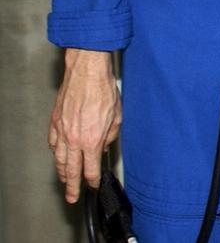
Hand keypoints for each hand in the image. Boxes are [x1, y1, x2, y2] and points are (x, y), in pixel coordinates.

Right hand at [49, 49, 120, 203]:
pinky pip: (53, 143)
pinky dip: (56, 153)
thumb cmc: (103, 90)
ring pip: (59, 159)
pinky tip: (59, 157)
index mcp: (91, 139)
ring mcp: (62, 131)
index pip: (90, 169)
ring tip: (65, 181)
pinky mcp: (55, 122)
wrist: (86, 73)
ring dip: (62, 172)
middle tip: (72, 197)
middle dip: (72, 186)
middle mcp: (74, 139)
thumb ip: (110, 136)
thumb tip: (104, 145)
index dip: (92, 180)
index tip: (93, 185)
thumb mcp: (116, 116)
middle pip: (71, 170)